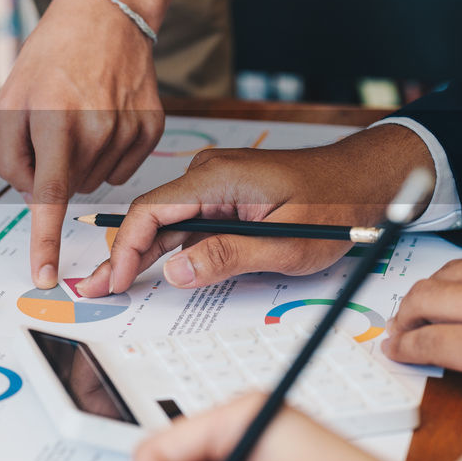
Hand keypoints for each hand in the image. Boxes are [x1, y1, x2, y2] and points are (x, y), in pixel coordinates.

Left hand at [0, 0, 219, 290]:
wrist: (107, 15)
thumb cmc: (52, 55)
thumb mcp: (11, 98)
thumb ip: (11, 153)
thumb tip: (30, 195)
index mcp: (55, 121)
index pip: (48, 196)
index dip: (45, 242)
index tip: (46, 276)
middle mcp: (96, 129)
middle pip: (68, 186)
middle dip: (55, 167)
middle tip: (54, 123)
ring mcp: (129, 130)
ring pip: (94, 180)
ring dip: (81, 160)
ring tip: (81, 113)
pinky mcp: (152, 129)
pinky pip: (121, 168)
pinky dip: (108, 153)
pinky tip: (105, 116)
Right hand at [77, 124, 431, 296]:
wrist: (365, 179)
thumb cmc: (335, 205)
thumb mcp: (284, 244)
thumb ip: (225, 257)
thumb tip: (174, 272)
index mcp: (217, 177)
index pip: (151, 211)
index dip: (126, 249)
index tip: (115, 281)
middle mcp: (208, 173)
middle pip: (152, 217)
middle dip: (123, 255)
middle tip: (96, 287)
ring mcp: (215, 182)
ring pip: (168, 221)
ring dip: (145, 253)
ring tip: (116, 283)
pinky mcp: (225, 193)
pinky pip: (189, 221)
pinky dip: (172, 247)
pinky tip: (155, 270)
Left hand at [383, 236, 461, 460]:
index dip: (448, 285)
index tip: (438, 298)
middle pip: (442, 279)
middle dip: (422, 301)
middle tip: (410, 318)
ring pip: (426, 303)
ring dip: (407, 321)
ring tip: (401, 334)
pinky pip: (427, 342)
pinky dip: (407, 348)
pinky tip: (401, 353)